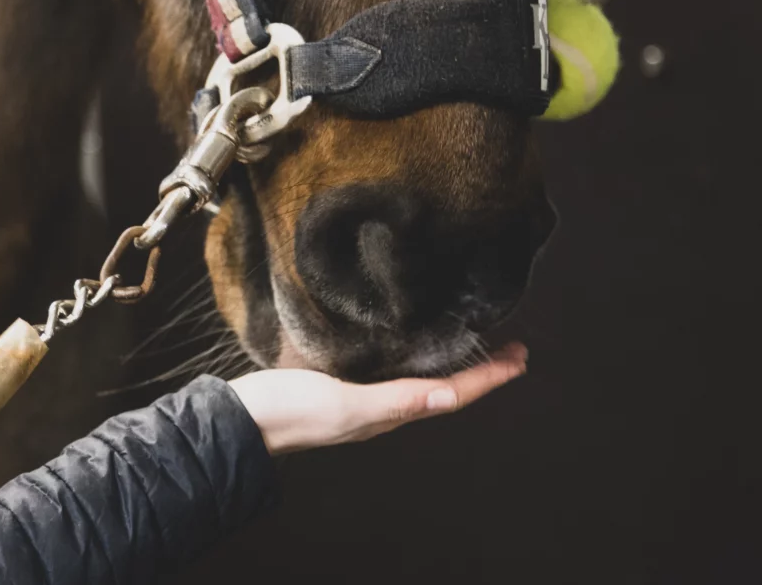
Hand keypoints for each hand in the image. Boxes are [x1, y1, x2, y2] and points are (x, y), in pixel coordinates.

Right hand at [227, 342, 527, 455]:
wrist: (241, 419)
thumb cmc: (290, 412)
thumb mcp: (344, 404)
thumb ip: (394, 400)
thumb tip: (449, 399)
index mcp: (389, 412)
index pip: (451, 393)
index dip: (488, 377)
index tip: (520, 356)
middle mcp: (383, 405)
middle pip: (444, 387)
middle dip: (480, 369)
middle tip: (511, 348)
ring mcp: (363, 395)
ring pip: (421, 379)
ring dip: (452, 363)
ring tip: (474, 344)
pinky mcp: (343, 381)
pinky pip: (392, 370)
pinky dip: (415, 356)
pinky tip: (409, 342)